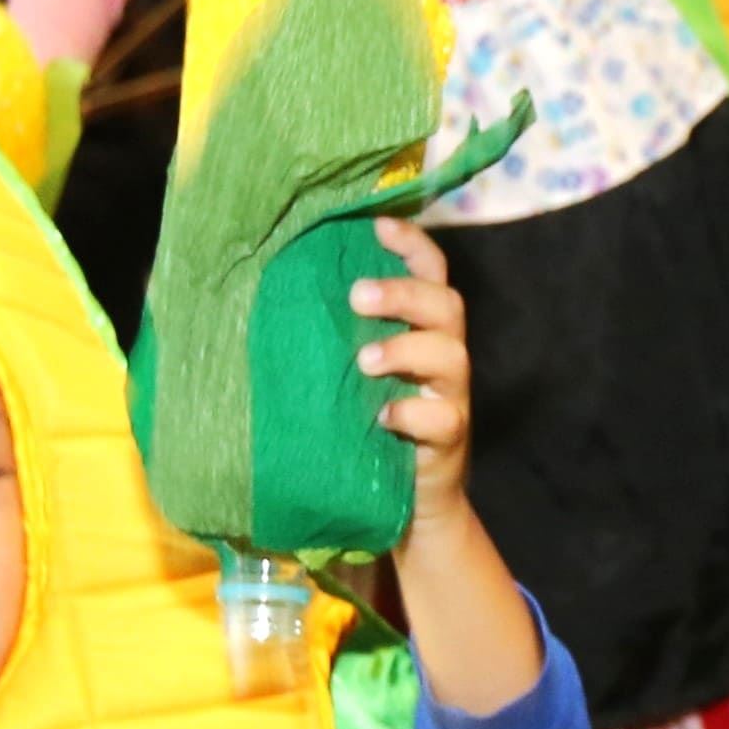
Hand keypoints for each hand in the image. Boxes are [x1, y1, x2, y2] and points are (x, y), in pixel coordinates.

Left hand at [356, 214, 478, 527]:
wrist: (409, 502)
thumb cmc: (371, 423)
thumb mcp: (355, 374)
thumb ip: (339, 337)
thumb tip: (277, 295)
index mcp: (422, 330)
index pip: (431, 273)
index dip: (412, 246)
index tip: (378, 226)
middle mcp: (444, 355)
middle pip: (447, 305)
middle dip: (404, 293)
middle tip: (357, 296)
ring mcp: (451, 396)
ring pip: (451, 355)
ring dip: (405, 349)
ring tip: (363, 361)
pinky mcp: (450, 438)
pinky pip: (443, 417)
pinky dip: (411, 414)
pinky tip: (381, 418)